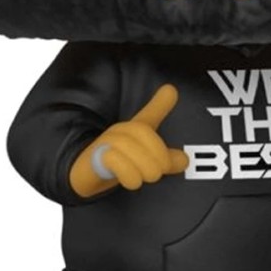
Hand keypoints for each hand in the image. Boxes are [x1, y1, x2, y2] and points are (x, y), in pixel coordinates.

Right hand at [69, 85, 188, 197]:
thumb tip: (185, 160)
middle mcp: (119, 133)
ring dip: (144, 167)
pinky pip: (112, 159)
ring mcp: (104, 143)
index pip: (148, 116)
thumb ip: (165, 160)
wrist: (85, 177)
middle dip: (157, 154)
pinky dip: (128, 173)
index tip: (170, 90)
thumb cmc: (117, 164)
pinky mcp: (93, 158)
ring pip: (127, 145)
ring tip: (147, 178)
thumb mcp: (145, 162)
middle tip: (160, 172)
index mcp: (132, 132)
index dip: (160, 103)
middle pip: (141, 131)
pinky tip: (132, 181)